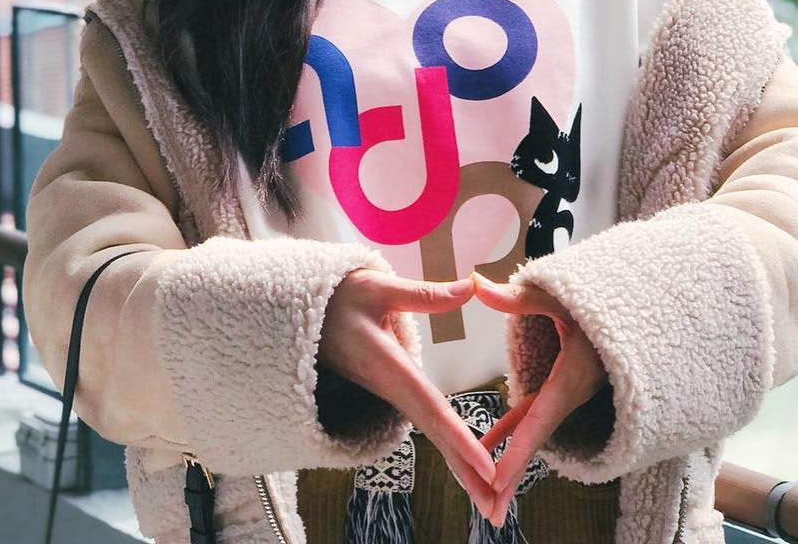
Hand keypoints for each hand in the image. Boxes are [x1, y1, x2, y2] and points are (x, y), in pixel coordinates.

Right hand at [318, 268, 497, 517]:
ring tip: (491, 499)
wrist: (299, 314)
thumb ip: (423, 294)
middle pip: (434, 435)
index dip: (458, 439)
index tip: (486, 469)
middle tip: (497, 509)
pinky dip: (448, 446)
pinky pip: (425, 423)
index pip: (431, 408)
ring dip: (459, 466)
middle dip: (465, 473)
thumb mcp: (377, 287)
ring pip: (430, 433)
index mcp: (388, 366)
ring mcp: (389, 394)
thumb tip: (469, 287)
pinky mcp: (391, 392)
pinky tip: (467, 464)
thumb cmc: (339, 298)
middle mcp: (390, 388)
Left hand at [470, 271, 606, 528]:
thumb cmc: (595, 303)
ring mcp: (567, 396)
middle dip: (514, 477)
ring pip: (534, 435)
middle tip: (490, 513)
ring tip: (488, 499)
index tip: (498, 478)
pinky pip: (534, 419)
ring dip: (512, 466)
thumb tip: (478, 284)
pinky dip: (513, 435)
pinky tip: (488, 448)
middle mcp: (569, 394)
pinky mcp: (561, 392)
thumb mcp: (558, 297)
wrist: (633, 312)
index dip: (518, 450)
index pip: (539, 419)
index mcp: (570, 377)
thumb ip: (518, 297)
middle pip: (536, 441)